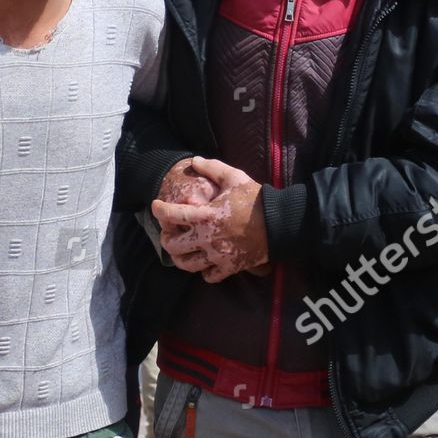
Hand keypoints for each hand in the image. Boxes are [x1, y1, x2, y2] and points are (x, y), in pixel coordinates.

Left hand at [152, 158, 268, 282]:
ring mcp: (218, 255)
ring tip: (182, 250)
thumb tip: (194, 161)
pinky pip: (209, 276)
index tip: (156, 206)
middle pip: (173, 246)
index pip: (172, 215)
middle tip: (169, 232)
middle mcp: (207, 238)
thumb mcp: (234, 178)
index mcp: (206, 216)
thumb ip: (212, 168)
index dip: (159, 210)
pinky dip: (204, 271)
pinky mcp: (230, 266)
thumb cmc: (256, 199)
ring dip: (181, 257)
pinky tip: (205, 261)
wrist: (281, 223)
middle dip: (166, 238)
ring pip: (187, 265)